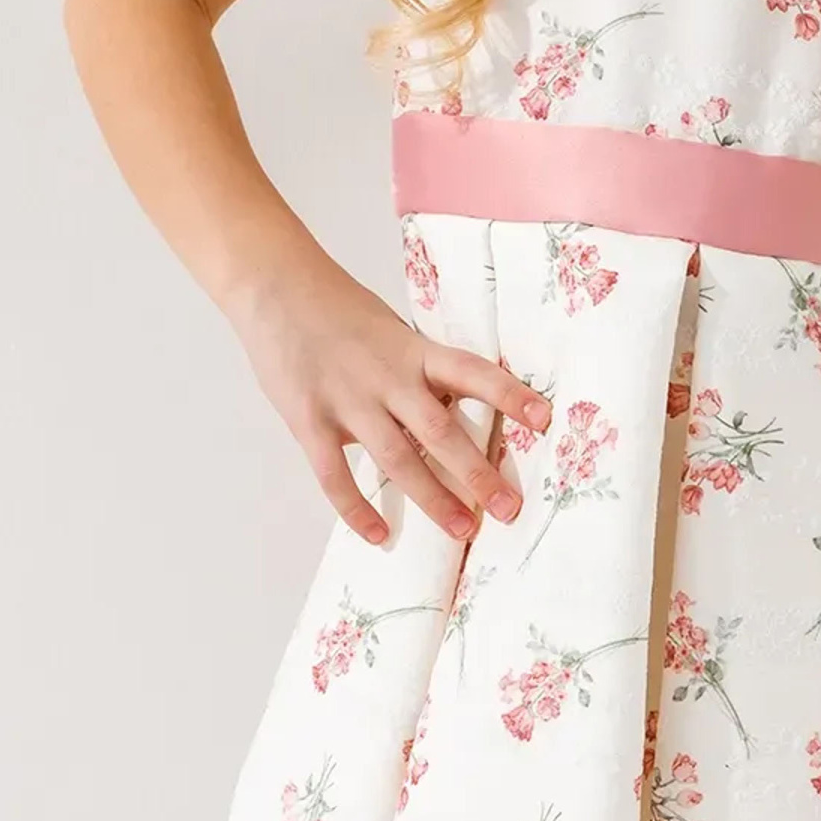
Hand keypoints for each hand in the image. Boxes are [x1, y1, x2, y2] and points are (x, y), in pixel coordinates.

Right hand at [226, 250, 551, 548]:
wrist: (275, 287)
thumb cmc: (338, 310)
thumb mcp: (391, 332)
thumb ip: (419, 369)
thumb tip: (458, 406)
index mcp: (413, 350)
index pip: (472, 372)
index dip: (509, 394)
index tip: (545, 418)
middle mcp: (388, 377)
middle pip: (441, 431)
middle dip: (478, 473)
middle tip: (509, 509)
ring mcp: (348, 400)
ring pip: (398, 458)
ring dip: (433, 498)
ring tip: (462, 530)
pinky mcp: (309, 420)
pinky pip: (334, 475)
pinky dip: (356, 508)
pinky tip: (379, 534)